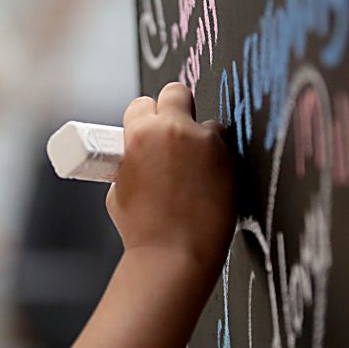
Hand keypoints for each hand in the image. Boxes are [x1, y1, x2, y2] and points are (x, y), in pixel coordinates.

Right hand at [106, 82, 234, 266]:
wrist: (174, 255)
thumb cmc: (142, 229)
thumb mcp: (119, 189)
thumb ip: (131, 162)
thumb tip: (139, 156)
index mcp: (140, 134)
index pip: (142, 104)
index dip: (144, 118)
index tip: (147, 131)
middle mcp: (174, 130)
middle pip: (177, 92)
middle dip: (174, 107)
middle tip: (173, 131)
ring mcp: (205, 143)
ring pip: (206, 123)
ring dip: (200, 138)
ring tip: (193, 169)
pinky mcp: (229, 160)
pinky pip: (224, 148)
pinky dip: (217, 160)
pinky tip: (209, 182)